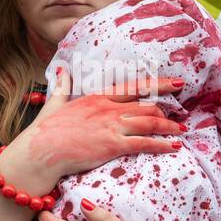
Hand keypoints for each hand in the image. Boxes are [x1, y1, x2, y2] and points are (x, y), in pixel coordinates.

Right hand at [4, 69, 185, 191]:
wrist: (40, 151)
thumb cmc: (44, 131)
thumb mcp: (54, 103)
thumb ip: (63, 86)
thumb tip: (61, 69)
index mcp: (96, 98)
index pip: (134, 87)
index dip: (159, 85)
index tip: (176, 84)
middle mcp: (108, 109)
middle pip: (147, 106)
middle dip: (165, 111)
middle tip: (178, 116)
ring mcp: (112, 126)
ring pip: (150, 122)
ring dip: (169, 127)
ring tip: (180, 130)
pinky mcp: (113, 144)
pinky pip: (145, 143)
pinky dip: (162, 144)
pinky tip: (174, 146)